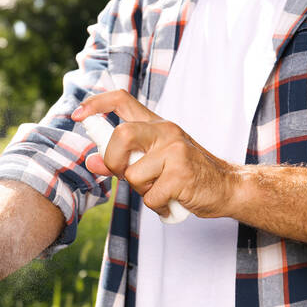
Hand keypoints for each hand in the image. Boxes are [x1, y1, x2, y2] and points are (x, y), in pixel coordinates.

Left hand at [71, 89, 239, 217]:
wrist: (228, 188)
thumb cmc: (187, 175)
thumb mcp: (152, 163)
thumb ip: (121, 160)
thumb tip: (90, 160)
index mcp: (156, 125)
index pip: (122, 100)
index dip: (96, 104)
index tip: (78, 115)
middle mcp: (165, 131)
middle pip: (121, 135)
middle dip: (114, 162)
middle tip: (126, 175)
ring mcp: (175, 150)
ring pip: (133, 174)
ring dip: (142, 191)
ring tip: (162, 189)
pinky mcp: (182, 173)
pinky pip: (150, 196)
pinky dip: (157, 207)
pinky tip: (171, 201)